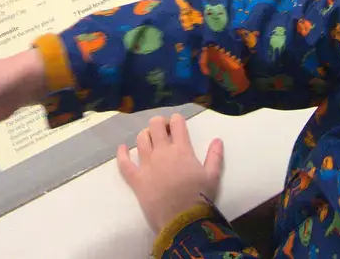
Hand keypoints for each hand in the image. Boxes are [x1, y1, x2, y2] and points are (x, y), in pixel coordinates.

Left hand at [116, 114, 223, 232]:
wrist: (182, 220)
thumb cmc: (199, 197)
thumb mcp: (212, 177)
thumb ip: (215, 157)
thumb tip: (217, 140)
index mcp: (182, 150)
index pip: (177, 124)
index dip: (176, 120)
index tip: (176, 123)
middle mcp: (162, 152)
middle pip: (155, 126)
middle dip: (159, 123)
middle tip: (163, 130)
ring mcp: (147, 164)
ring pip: (141, 139)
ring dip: (145, 135)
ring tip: (149, 139)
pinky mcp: (136, 179)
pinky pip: (125, 163)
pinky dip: (122, 154)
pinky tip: (122, 148)